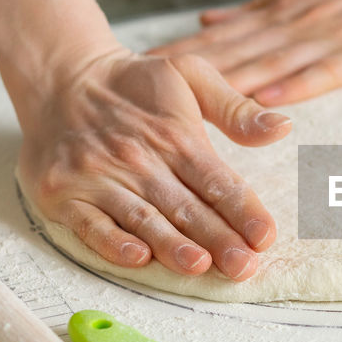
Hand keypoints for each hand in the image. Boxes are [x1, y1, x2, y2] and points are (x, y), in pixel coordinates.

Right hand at [16, 47, 290, 279]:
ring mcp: (99, 178)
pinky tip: (137, 257)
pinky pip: (90, 224)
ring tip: (200, 266)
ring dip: (171, 245)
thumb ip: (236, 108)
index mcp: (176, 135)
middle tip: (244, 266)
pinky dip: (112, 242)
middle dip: (218, 238)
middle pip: (185, 207)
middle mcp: (139, 159)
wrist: (59, 75)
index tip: (265, 236)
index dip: (243, 210)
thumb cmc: (133, 83)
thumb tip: (282, 127)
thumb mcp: (190, 75)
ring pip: (142, 218)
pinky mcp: (63, 194)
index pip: (217, 180)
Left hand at [149, 0, 341, 104]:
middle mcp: (299, 25)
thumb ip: (261, 8)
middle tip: (140, 96)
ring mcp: (332, 39)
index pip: (223, 38)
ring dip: (226, 87)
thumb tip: (209, 22)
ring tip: (184, 107)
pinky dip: (293, 88)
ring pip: (270, 67)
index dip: (181, 55)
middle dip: (186, 76)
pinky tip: (263, 103)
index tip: (137, 71)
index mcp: (285, 10)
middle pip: (234, 54)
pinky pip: (324, 74)